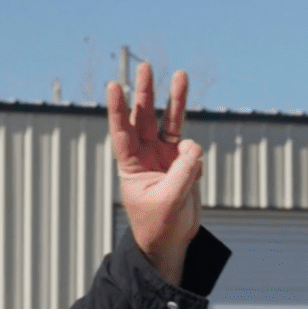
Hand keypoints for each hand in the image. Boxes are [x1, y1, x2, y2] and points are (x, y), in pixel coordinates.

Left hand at [107, 63, 202, 284]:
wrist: (170, 241)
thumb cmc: (159, 226)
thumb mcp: (168, 201)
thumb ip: (182, 173)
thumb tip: (194, 147)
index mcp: (131, 166)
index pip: (122, 133)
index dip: (117, 110)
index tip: (113, 87)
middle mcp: (146, 156)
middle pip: (143, 118)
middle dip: (144, 93)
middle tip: (144, 67)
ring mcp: (165, 157)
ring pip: (169, 121)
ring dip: (173, 98)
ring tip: (178, 73)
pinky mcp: (183, 162)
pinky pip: (189, 143)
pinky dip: (193, 142)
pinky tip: (190, 156)